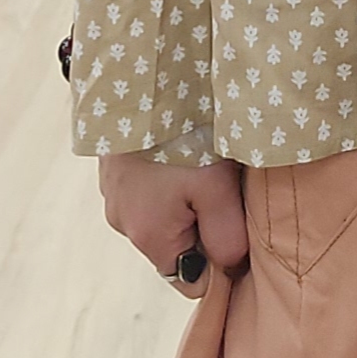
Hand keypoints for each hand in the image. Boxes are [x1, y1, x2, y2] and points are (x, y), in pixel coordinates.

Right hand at [99, 151, 248, 290]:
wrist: (140, 76)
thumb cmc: (183, 136)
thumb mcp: (218, 189)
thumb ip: (227, 239)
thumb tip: (229, 269)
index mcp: (149, 237)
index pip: (192, 282)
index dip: (222, 266)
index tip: (242, 231)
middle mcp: (124, 223)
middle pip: (178, 247)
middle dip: (206, 227)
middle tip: (228, 189)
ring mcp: (113, 194)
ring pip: (164, 216)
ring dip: (188, 200)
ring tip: (207, 163)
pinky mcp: (114, 168)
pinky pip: (149, 190)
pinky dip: (169, 179)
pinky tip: (184, 151)